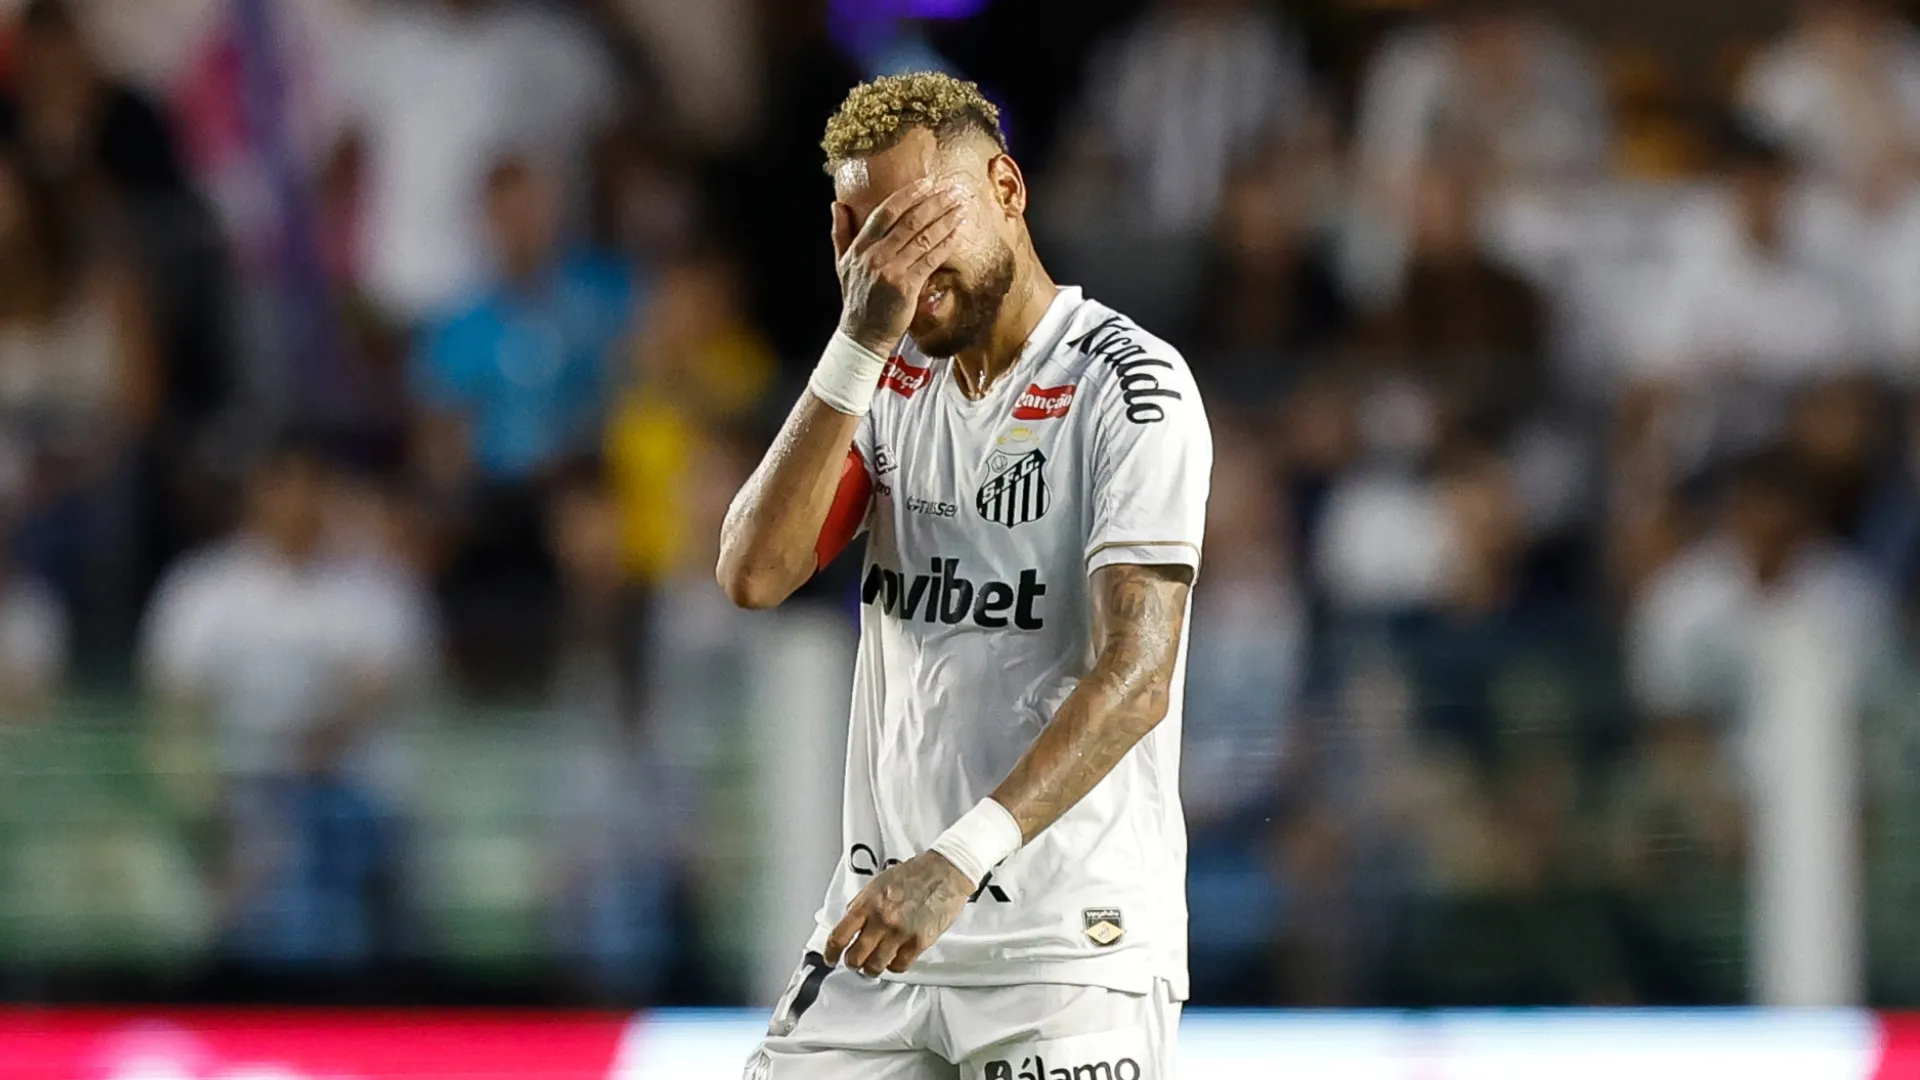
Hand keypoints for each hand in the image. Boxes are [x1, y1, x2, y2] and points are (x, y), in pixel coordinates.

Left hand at [823, 850, 972, 975]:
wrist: (945, 872)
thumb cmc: (914, 874)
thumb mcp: (878, 883)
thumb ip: (862, 904)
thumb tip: (849, 924)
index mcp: (868, 903)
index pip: (839, 935)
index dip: (830, 952)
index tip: (831, 958)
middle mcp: (882, 920)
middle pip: (855, 957)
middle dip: (852, 963)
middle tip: (855, 962)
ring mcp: (900, 933)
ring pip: (875, 967)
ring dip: (871, 969)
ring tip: (874, 964)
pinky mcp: (919, 942)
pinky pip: (899, 966)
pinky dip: (894, 966)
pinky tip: (894, 959)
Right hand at [831, 179, 966, 354]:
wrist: (863, 333)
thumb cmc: (857, 298)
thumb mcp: (842, 264)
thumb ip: (840, 232)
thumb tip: (837, 204)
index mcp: (860, 247)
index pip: (885, 212)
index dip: (908, 195)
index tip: (927, 183)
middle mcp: (875, 256)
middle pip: (909, 221)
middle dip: (934, 203)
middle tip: (953, 190)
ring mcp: (891, 271)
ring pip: (922, 238)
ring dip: (945, 220)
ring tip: (961, 208)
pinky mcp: (907, 287)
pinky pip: (930, 260)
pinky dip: (945, 244)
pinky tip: (957, 234)